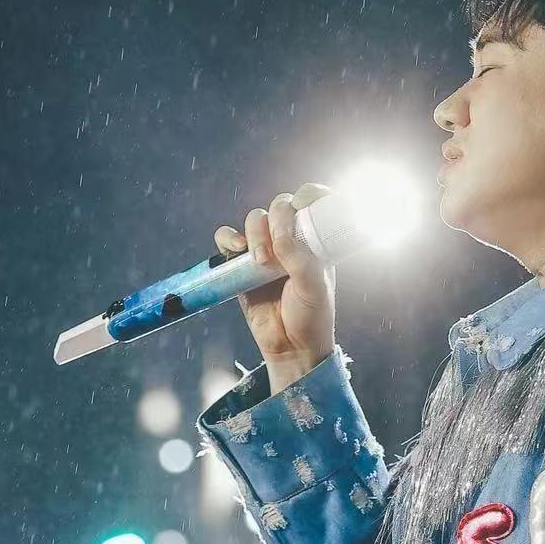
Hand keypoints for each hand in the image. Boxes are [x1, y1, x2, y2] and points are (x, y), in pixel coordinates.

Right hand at [213, 183, 336, 381]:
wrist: (291, 348)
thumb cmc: (312, 317)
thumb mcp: (314, 287)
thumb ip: (299, 257)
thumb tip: (279, 232)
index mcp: (316, 241)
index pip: (312, 203)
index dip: (307, 195)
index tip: (302, 204)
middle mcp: (292, 241)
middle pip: (278, 207)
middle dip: (275, 218)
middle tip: (278, 249)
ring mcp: (266, 251)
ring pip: (254, 220)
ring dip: (254, 232)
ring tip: (260, 260)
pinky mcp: (242, 266)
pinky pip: (228, 240)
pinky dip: (228, 239)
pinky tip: (236, 250)